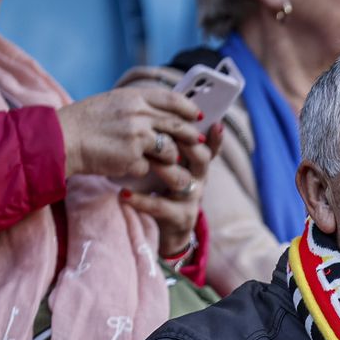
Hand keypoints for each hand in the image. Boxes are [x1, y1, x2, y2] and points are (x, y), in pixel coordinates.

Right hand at [57, 87, 203, 179]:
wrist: (60, 139)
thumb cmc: (84, 123)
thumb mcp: (111, 105)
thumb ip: (136, 107)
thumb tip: (164, 113)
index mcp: (132, 98)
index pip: (171, 99)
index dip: (188, 107)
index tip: (197, 115)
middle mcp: (138, 115)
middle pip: (178, 126)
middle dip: (191, 137)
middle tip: (198, 143)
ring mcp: (137, 137)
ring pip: (170, 151)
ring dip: (170, 160)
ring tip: (167, 165)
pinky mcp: (133, 158)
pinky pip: (148, 167)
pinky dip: (141, 169)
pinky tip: (127, 166)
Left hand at [123, 122, 222, 256]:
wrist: (168, 227)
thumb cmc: (165, 188)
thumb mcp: (174, 166)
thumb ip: (170, 145)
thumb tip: (159, 113)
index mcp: (197, 165)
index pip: (208, 146)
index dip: (215, 137)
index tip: (215, 123)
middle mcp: (198, 180)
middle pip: (202, 158)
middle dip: (187, 145)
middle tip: (168, 133)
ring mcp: (190, 199)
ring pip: (181, 180)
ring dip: (163, 169)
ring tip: (144, 161)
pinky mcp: (179, 217)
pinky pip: (161, 207)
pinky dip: (141, 200)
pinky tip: (124, 194)